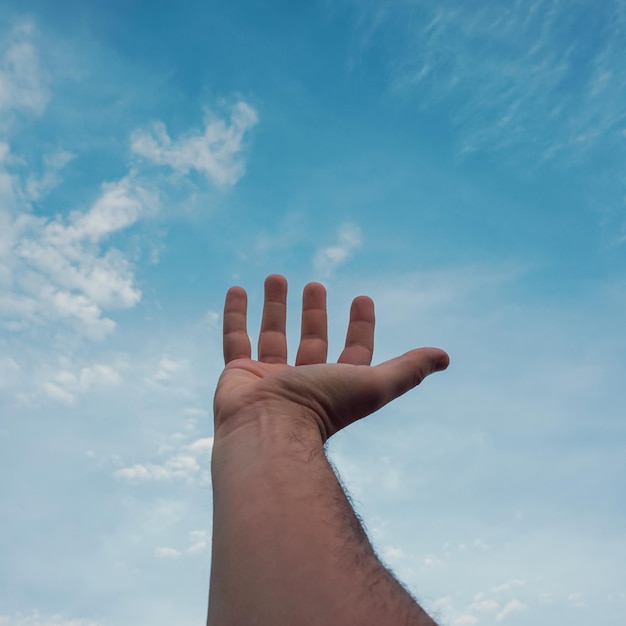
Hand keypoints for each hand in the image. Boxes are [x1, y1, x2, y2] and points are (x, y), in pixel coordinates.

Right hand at [213, 275, 448, 442]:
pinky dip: (235, 314)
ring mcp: (268, 377)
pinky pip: (234, 337)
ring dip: (275, 305)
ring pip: (272, 333)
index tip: (362, 298)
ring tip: (276, 276)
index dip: (360, 326)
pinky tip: (237, 288)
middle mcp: (303, 380)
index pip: (353, 350)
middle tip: (315, 284)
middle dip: (314, 311)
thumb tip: (445, 357)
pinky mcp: (237, 372)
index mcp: (335, 384)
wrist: (268, 429)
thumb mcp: (373, 383)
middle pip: (311, 339)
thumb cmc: (324, 407)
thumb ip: (408, 370)